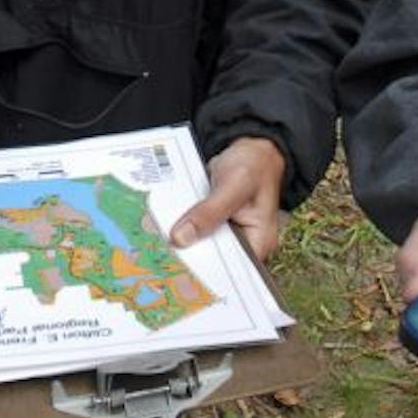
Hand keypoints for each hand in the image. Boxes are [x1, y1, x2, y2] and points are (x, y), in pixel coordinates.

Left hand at [169, 136, 287, 260]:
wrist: (250, 147)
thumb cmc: (255, 165)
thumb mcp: (233, 186)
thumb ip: (209, 212)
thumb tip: (181, 237)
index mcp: (258, 241)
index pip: (231, 269)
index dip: (206, 270)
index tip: (180, 265)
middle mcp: (244, 243)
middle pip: (213, 259)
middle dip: (189, 252)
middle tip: (163, 249)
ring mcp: (227, 234)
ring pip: (200, 245)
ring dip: (182, 238)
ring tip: (159, 236)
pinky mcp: (213, 224)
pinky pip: (195, 230)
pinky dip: (182, 224)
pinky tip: (164, 221)